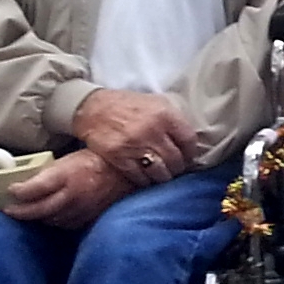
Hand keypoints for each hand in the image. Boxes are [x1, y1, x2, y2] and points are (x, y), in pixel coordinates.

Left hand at [3, 149, 128, 227]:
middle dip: (21, 211)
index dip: (19, 191)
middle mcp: (73, 194)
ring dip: (38, 217)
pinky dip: (57, 221)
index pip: (35, 188)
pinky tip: (51, 217)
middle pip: (39, 209)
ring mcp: (82, 208)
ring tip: (29, 213)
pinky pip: (68, 224)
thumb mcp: (70, 158)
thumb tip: (28, 181)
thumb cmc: (97, 160)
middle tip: (9, 210)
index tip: (11, 190)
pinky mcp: (90, 217)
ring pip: (52, 219)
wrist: (126, 170)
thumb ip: (50, 171)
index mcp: (67, 174)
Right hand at [69, 88, 196, 184]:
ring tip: (162, 175)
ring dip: (163, 177)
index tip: (188, 157)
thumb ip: (173, 119)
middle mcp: (152, 131)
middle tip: (175, 169)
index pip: (189, 141)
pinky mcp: (118, 158)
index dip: (191, 153)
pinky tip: (146, 177)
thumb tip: (189, 140)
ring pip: (160, 172)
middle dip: (178, 167)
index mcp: (165, 115)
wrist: (93, 108)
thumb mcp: (156, 102)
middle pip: (176, 160)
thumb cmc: (128, 105)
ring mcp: (134, 146)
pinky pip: (139, 178)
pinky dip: (145, 181)